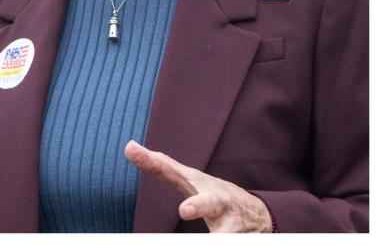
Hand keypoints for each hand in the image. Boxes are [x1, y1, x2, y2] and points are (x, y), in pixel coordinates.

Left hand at [125, 140, 271, 231]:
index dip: (150, 161)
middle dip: (197, 206)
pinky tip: (218, 240)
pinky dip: (223, 241)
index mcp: (196, 183)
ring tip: (211, 233)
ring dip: (220, 237)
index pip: (168, 170)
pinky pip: (228, 241)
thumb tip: (128, 146)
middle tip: (184, 210)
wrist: (255, 213)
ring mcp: (230, 222)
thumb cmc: (210, 192)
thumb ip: (159, 165)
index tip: (129, 149)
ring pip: (224, 234)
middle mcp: (215, 200)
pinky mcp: (239, 238)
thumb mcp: (186, 178)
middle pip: (207, 202)